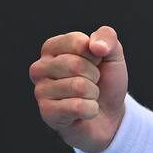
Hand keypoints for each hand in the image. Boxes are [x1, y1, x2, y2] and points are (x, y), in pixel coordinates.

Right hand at [29, 25, 128, 152]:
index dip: (96, 54)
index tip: (95, 62)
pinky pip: (78, 107)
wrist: (109, 114)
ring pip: (79, 86)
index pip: (77, 42)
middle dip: (94, 76)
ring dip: (93, 93)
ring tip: (87, 96)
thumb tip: (96, 46)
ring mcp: (40, 91)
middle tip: (92, 82)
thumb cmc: (105, 81)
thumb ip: (107, 37)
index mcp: (52, 47)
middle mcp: (40, 67)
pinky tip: (85, 111)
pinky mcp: (46, 112)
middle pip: (76, 65)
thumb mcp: (113, 53)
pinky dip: (91, 110)